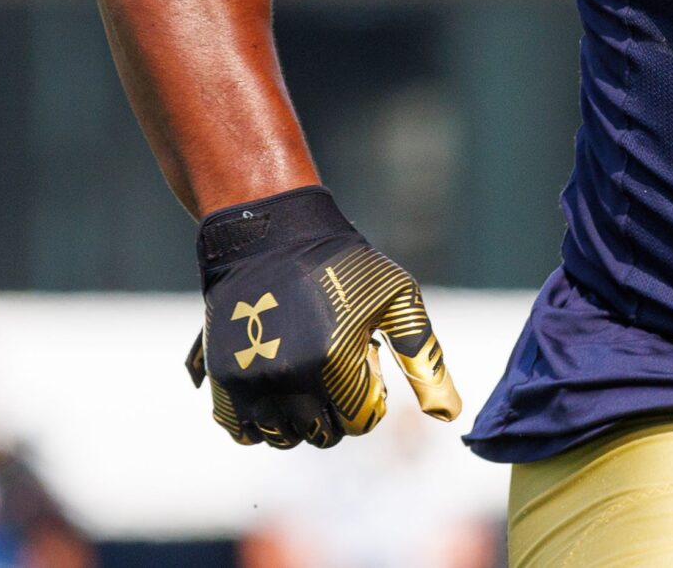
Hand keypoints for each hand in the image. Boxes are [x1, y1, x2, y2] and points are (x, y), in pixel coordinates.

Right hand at [186, 185, 460, 447]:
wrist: (274, 235)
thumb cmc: (346, 266)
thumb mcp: (398, 300)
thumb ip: (424, 359)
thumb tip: (449, 416)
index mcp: (336, 359)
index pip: (360, 423)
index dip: (367, 397)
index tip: (361, 362)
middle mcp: (291, 375)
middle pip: (321, 435)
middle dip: (334, 412)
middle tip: (333, 371)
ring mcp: (252, 378)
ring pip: (282, 438)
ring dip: (297, 421)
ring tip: (305, 380)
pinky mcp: (223, 377)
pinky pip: (242, 431)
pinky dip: (259, 423)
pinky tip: (274, 390)